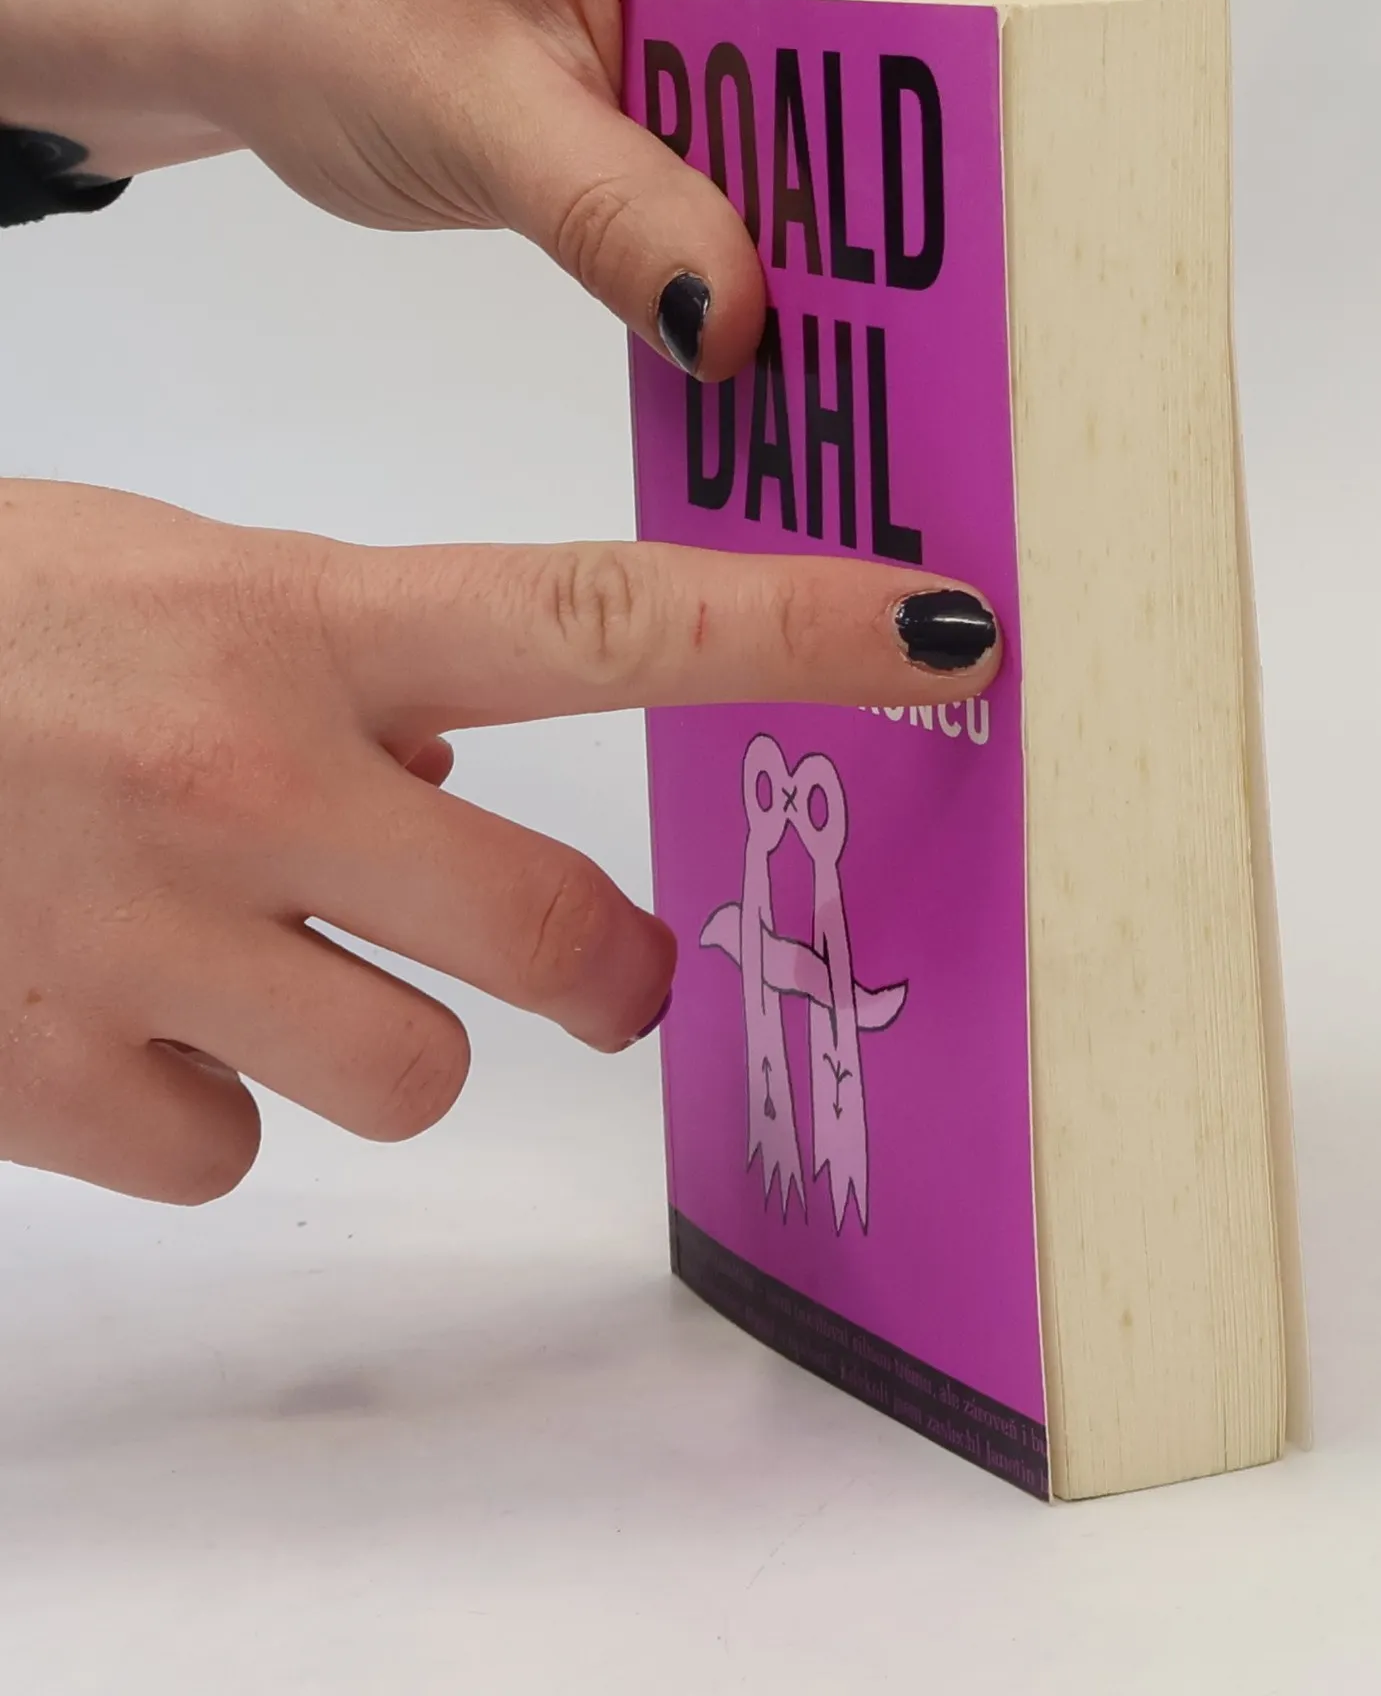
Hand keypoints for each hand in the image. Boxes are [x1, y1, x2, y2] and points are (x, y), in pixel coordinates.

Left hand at [0, 0, 1006, 376]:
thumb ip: (621, 216)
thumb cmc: (323, 0)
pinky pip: (774, 176)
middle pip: (901, 47)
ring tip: (864, 333)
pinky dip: (779, 249)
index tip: (1005, 190)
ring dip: (849, 230)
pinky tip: (770, 321)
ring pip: (844, 127)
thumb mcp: (478, 111)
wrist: (229, 20)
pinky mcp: (681, 97)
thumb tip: (742, 323)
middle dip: (923, 173)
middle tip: (942, 300)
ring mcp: (710, 17)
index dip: (979, 61)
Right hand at [0, 480, 999, 1203]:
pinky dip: (206, 1094)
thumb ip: (357, 665)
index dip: (794, 631)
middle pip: (556, 943)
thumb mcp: (184, 579)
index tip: (943, 636)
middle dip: (601, 972)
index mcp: (295, 621)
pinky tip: (124, 1003)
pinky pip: (228, 1149)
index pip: (605, 621)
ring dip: (373, 1028)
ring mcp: (140, 946)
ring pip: (407, 1076)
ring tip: (255, 947)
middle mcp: (240, 783)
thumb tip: (474, 761)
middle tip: (597, 964)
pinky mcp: (46, 1082)